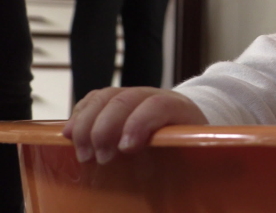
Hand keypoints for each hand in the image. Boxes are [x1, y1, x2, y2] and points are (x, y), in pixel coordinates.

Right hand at [62, 87, 207, 164]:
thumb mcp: (194, 155)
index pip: (159, 105)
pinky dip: (79, 115)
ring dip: (86, 124)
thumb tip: (176, 192)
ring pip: (105, 97)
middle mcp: (154, 96)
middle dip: (105, 128)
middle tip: (100, 158)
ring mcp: (132, 95)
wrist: (185, 125)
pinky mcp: (114, 100)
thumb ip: (187, 165)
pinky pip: (92, 100)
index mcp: (180, 109)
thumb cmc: (189, 147)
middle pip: (125, 99)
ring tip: (83, 153)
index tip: (126, 148)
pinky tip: (70, 135)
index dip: (140, 123)